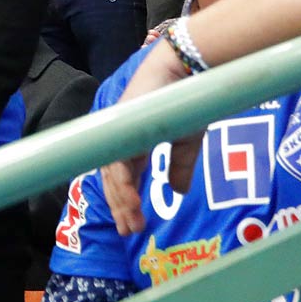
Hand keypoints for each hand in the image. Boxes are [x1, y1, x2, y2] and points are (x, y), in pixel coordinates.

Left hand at [99, 42, 196, 234]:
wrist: (185, 69)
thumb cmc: (186, 101)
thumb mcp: (187, 141)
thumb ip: (180, 166)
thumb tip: (178, 192)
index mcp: (133, 141)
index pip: (122, 176)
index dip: (125, 200)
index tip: (132, 225)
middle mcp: (121, 137)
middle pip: (113, 178)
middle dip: (120, 206)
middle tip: (127, 231)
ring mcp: (119, 131)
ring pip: (113, 174)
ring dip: (121, 201)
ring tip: (130, 225)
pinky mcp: (124, 127)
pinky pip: (120, 162)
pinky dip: (124, 185)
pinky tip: (131, 204)